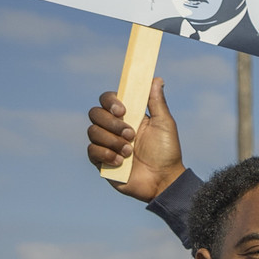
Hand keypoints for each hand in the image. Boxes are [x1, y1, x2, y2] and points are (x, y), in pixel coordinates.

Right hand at [86, 79, 185, 199]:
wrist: (164, 180)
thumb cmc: (167, 152)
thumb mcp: (164, 124)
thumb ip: (157, 102)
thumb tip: (156, 78)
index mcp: (127, 116)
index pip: (107, 100)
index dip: (110, 101)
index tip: (122, 110)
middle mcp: (113, 128)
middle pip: (95, 113)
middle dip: (112, 123)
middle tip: (131, 134)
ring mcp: (105, 144)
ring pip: (92, 131)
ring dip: (112, 140)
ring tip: (130, 151)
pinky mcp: (100, 161)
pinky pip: (91, 151)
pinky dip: (106, 154)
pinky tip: (121, 162)